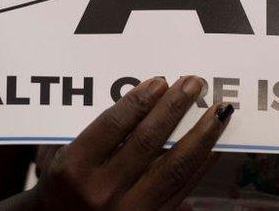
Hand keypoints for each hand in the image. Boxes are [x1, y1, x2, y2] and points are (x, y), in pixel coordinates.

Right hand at [29, 76, 232, 209]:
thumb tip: (142, 94)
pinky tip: (215, 142)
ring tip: (217, 109)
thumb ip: (93, 128)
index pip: (113, 126)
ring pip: (174, 166)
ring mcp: (130, 209)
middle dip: (174, 108)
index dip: (139, 101)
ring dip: (200, 134)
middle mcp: (102, 190)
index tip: (160, 80)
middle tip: (194, 82)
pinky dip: (203, 162)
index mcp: (75, 168)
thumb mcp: (60, 153)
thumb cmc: (63, 182)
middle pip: (147, 141)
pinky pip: (184, 187)